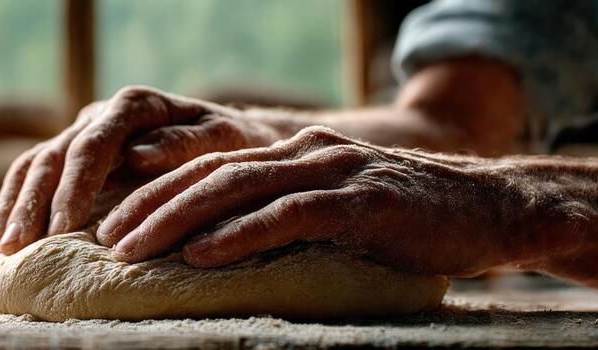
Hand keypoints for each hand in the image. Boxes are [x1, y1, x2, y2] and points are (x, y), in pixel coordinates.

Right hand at [0, 86, 292, 254]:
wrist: (228, 137)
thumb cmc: (231, 143)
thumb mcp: (224, 139)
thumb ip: (184, 143)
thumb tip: (137, 153)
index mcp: (134, 105)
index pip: (92, 144)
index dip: (74, 186)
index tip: (63, 226)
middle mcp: (99, 114)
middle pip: (53, 157)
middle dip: (33, 205)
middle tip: (20, 247)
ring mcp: (79, 133)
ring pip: (32, 166)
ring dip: (13, 209)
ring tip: (0, 250)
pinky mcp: (70, 156)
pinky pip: (29, 178)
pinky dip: (11, 207)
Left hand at [100, 126, 559, 275]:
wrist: (497, 213)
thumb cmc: (410, 227)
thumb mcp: (336, 218)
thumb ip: (285, 224)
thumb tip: (216, 259)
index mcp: (294, 155)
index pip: (207, 169)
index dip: (153, 193)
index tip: (107, 224)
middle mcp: (307, 154)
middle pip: (209, 175)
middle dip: (148, 206)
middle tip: (100, 239)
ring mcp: (336, 172)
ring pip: (237, 189)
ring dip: (176, 221)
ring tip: (131, 249)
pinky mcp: (365, 201)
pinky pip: (289, 215)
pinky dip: (240, 235)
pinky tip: (201, 255)